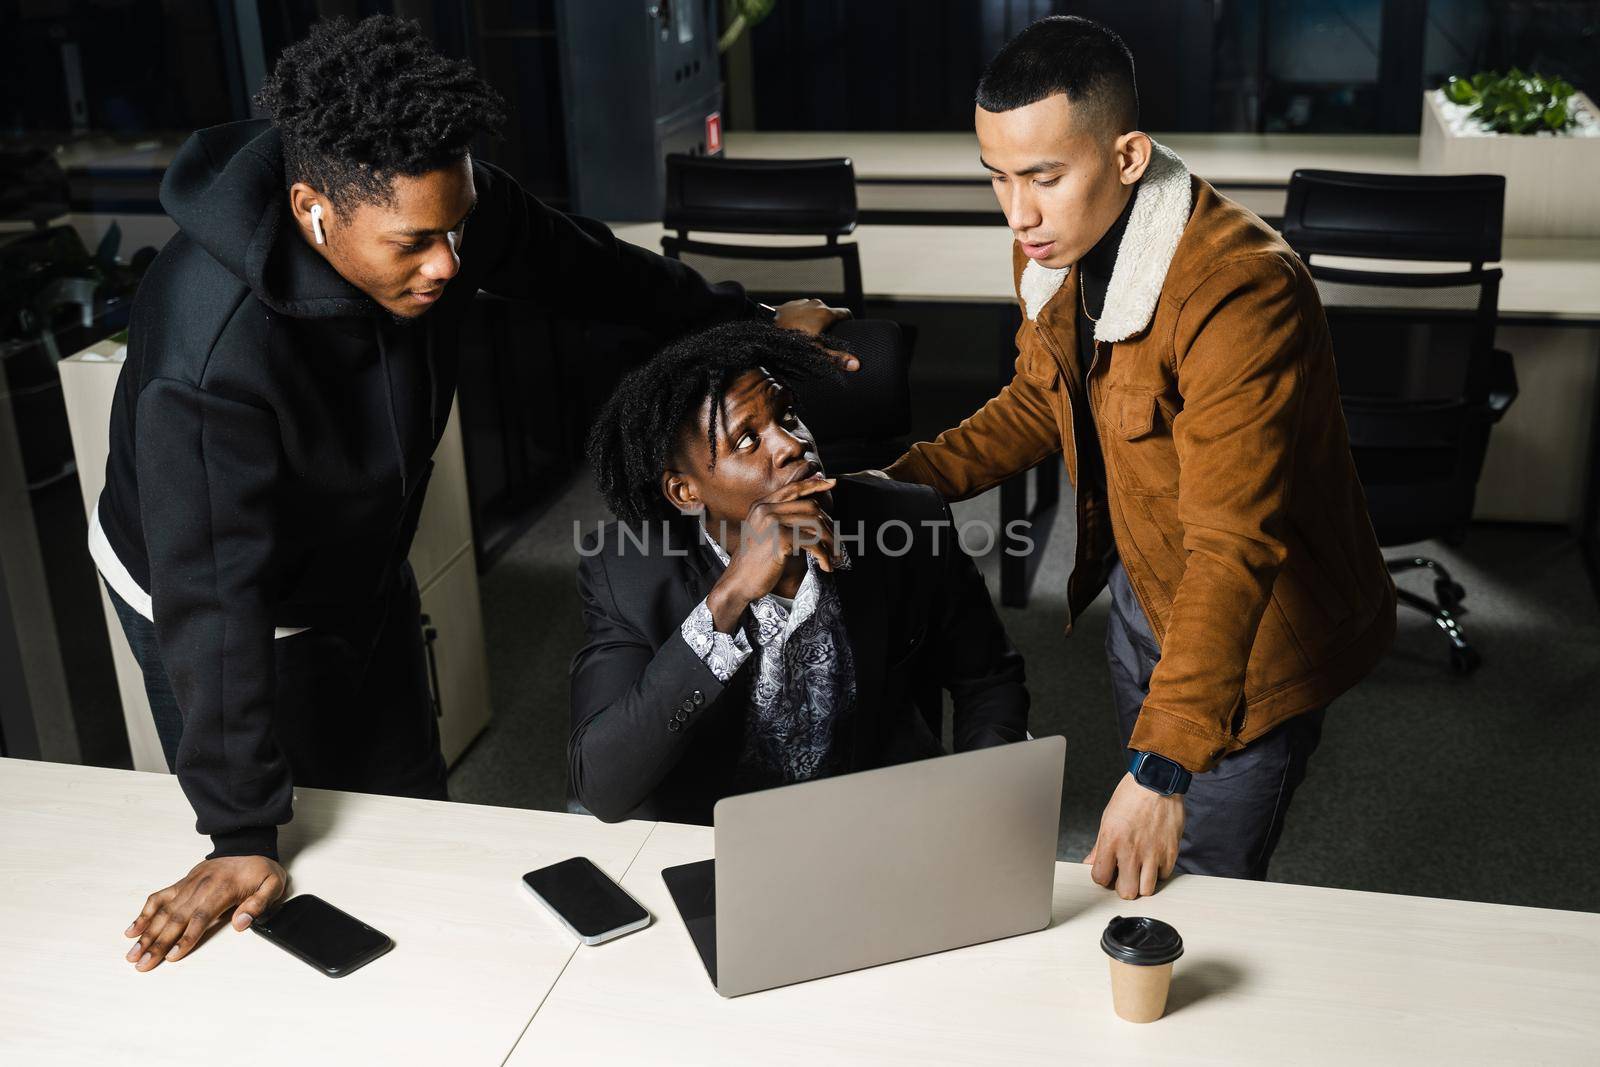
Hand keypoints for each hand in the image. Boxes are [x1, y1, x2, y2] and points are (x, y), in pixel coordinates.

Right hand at [123, 855, 286, 971]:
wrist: (247, 846)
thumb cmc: (260, 870)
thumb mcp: (273, 885)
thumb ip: (259, 904)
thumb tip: (241, 924)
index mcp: (223, 889)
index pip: (201, 917)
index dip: (186, 937)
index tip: (172, 956)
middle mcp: (201, 887)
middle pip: (176, 918)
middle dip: (157, 943)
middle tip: (142, 964)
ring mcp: (188, 884)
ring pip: (163, 911)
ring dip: (146, 934)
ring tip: (132, 954)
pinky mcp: (181, 883)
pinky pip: (159, 897)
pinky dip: (144, 913)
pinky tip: (132, 930)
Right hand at [707, 475, 836, 628]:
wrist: (737, 582)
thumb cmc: (753, 562)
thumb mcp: (762, 533)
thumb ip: (780, 519)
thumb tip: (812, 514)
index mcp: (761, 505)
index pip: (793, 488)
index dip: (814, 484)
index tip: (832, 482)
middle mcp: (766, 509)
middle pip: (810, 507)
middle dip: (829, 525)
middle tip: (837, 542)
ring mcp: (772, 522)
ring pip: (815, 524)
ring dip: (830, 542)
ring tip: (834, 556)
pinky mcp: (780, 539)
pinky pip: (813, 543)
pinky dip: (824, 555)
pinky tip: (825, 566)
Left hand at [772, 299, 857, 369]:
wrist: (763, 331)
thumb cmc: (791, 342)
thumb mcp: (816, 352)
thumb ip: (837, 358)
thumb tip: (856, 364)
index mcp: (825, 313)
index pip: (846, 313)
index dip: (849, 322)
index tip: (848, 330)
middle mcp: (816, 303)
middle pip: (830, 312)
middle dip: (830, 324)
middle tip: (826, 338)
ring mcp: (802, 302)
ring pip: (814, 310)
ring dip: (815, 320)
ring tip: (809, 335)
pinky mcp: (790, 304)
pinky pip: (801, 310)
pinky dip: (802, 318)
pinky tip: (796, 329)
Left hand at [1083, 772, 1183, 899]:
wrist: (1157, 781)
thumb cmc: (1131, 796)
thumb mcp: (1108, 818)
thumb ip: (1099, 846)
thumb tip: (1091, 862)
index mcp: (1111, 840)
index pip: (1100, 877)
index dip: (1103, 877)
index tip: (1107, 872)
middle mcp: (1132, 850)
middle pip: (1126, 892)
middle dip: (1124, 887)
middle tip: (1125, 875)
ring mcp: (1153, 853)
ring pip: (1147, 890)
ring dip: (1142, 882)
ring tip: (1140, 870)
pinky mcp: (1171, 852)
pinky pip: (1164, 876)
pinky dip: (1158, 872)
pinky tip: (1154, 859)